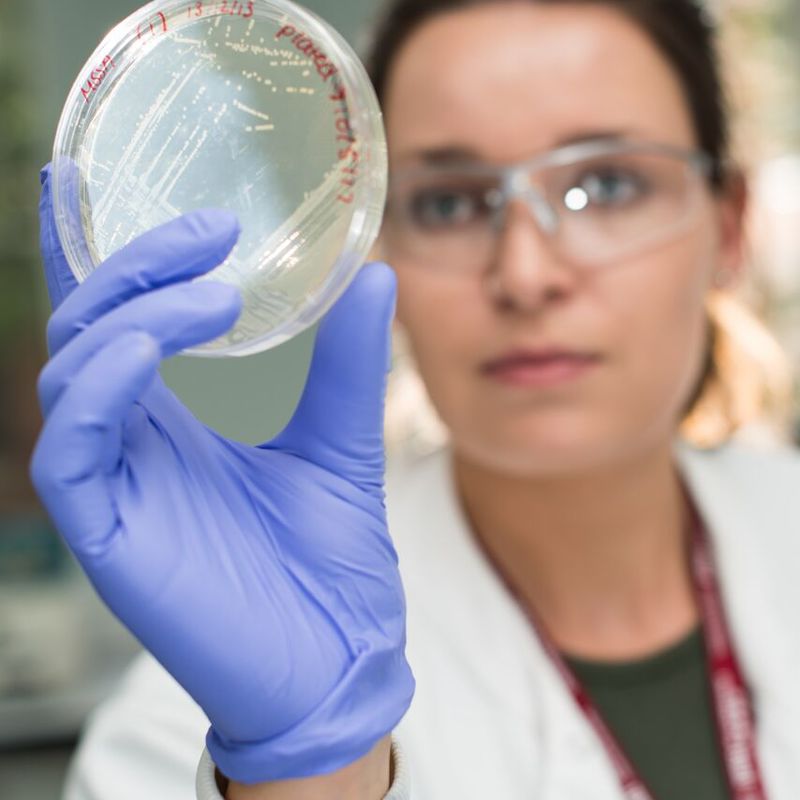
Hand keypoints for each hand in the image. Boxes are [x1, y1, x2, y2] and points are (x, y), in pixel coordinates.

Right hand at [31, 165, 414, 783]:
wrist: (339, 657)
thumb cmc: (330, 559)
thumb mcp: (342, 441)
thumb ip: (348, 363)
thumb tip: (371, 273)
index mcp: (176, 421)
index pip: (119, 321)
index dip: (97, 254)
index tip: (89, 182)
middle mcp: (135, 443)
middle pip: (89, 328)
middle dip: (132, 266)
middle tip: (208, 231)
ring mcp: (116, 486)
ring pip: (72, 374)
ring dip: (131, 316)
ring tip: (208, 293)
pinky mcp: (108, 533)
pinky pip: (73, 447)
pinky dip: (102, 387)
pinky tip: (146, 349)